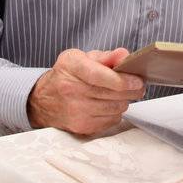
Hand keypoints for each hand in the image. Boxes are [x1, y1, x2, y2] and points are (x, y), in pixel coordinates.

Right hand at [26, 48, 144, 135]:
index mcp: (71, 67)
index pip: (99, 76)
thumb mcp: (81, 58)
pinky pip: (110, 121)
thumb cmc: (67, 75)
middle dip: (131, 90)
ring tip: (122, 94)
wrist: (43, 101)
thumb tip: (125, 56)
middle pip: (111, 94)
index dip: (122, 80)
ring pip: (114, 108)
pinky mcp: (81, 127)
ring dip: (124, 101)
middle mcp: (71, 90)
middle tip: (139, 86)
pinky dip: (116, 112)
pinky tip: (110, 105)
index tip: (138, 80)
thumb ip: (106, 56)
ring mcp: (75, 111)